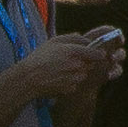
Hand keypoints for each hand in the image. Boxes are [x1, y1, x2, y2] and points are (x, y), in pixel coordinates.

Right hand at [2, 30, 121, 102]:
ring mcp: (74, 78)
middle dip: (86, 63)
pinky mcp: (70, 88)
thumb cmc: (39, 58)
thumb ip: (73, 38)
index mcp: (74, 51)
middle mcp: (77, 65)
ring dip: (78, 72)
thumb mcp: (54, 41)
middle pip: (91, 64)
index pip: (96, 53)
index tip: (99, 53)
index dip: (98, 53)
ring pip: (84, 74)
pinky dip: (71, 81)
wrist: (28, 79)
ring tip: (63, 70)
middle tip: (72, 62)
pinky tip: (59, 78)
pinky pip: (76, 83)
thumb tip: (86, 40)